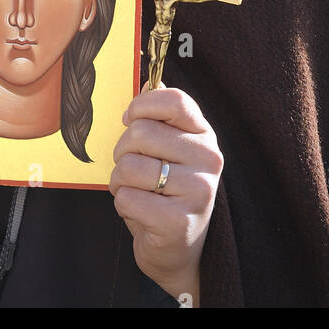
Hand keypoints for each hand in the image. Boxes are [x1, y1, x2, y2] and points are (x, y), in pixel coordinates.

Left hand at [109, 86, 222, 303]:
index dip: (142, 105)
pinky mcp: (178, 221)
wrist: (180, 251)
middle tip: (130, 168)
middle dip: (122, 151)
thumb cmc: (167, 192)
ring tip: (135, 192)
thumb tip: (149, 77)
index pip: (175, 101)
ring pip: (129, 167)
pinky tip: (140, 212)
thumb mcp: (169, 149)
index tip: (130, 119)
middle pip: (141, 133)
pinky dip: (122, 204)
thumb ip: (160, 115)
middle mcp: (208, 159)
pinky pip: (126, 197)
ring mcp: (197, 191)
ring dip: (119, 181)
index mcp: (204, 135)